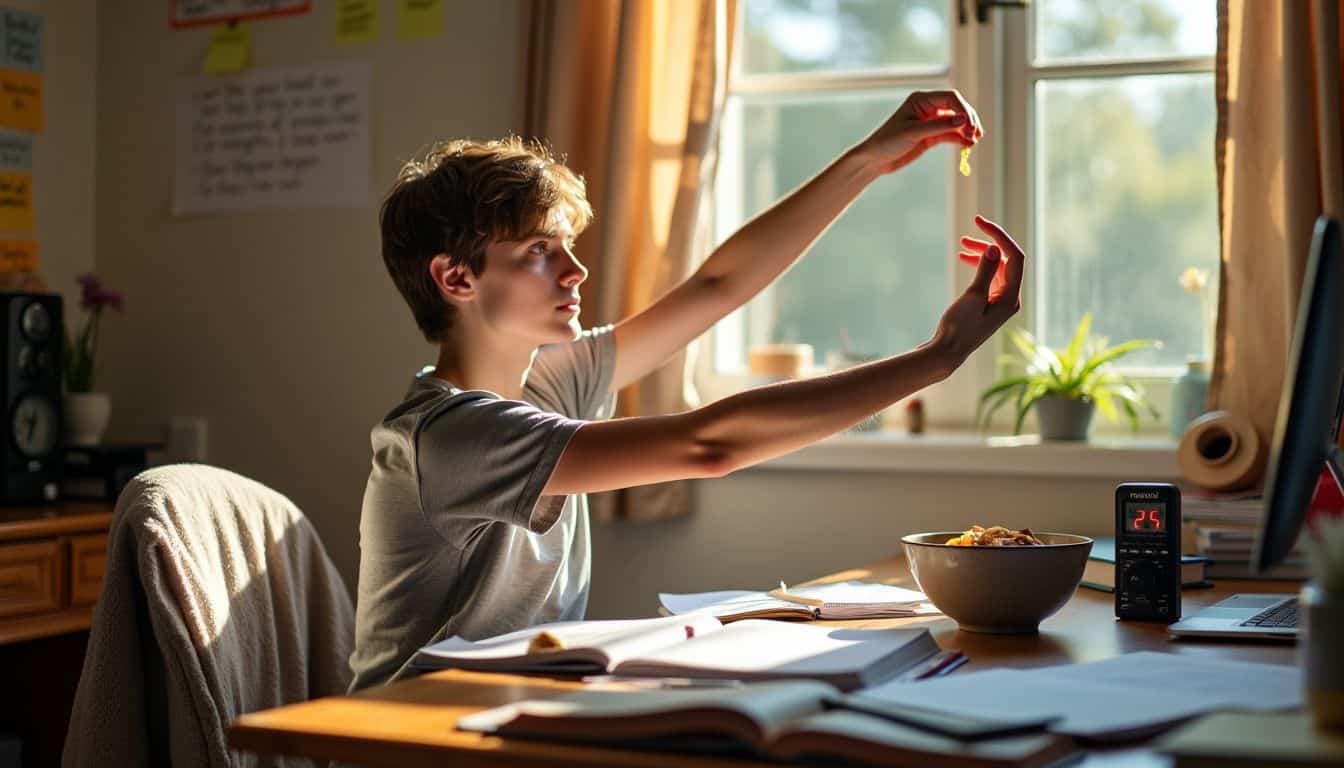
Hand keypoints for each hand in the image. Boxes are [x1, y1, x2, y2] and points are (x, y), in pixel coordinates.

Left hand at [859, 90, 982, 173]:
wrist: (874, 159)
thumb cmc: (888, 141)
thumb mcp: (913, 133)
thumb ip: (939, 126)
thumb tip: (964, 120)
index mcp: (921, 100)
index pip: (950, 98)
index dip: (964, 110)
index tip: (970, 126)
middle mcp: (928, 108)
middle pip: (957, 109)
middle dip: (968, 121)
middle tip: (975, 135)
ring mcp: (931, 122)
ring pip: (956, 122)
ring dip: (966, 131)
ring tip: (973, 142)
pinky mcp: (931, 136)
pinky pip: (950, 134)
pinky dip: (960, 139)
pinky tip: (967, 146)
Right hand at [929, 215, 1023, 366]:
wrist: (947, 352)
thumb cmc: (959, 327)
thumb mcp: (972, 296)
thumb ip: (985, 271)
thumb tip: (994, 248)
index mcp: (1011, 297)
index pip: (1014, 257)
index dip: (999, 236)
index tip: (980, 223)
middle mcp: (1010, 299)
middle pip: (1007, 261)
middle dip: (989, 244)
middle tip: (969, 232)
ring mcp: (1000, 302)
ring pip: (997, 269)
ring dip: (982, 254)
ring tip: (962, 245)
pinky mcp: (989, 305)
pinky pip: (990, 278)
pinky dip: (978, 266)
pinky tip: (964, 259)